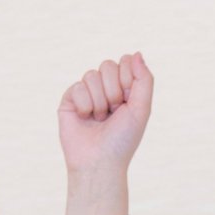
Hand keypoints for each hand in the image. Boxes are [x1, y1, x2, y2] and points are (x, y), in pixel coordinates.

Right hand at [57, 52, 153, 176]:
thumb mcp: (142, 108)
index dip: (127, 78)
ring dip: (100, 100)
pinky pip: (77, 86)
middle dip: (113, 91)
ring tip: (100, 118)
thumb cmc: (123, 139)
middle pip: (108, 65)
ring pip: (91, 74)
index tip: (128, 100)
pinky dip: (85, 105)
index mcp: (125, 89)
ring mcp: (87, 92)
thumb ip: (144, 79)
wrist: (100, 161)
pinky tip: (85, 118)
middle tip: (113, 112)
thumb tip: (136, 53)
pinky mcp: (70, 99)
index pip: (125, 61)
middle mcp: (106, 88)